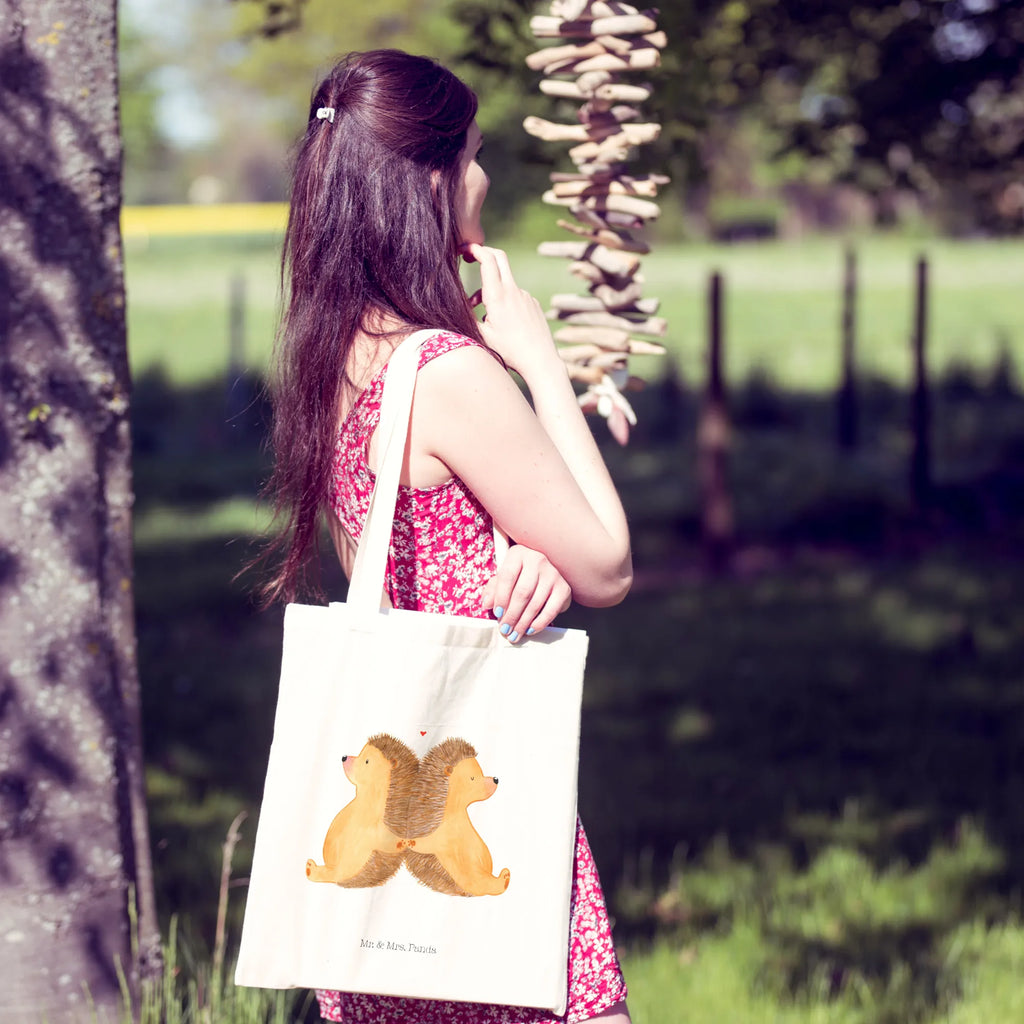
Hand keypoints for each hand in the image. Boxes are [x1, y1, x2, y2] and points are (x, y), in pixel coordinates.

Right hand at [464, 243, 561, 379]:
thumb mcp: (482, 335)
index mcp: (498, 296)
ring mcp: (525, 296)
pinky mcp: (533, 303)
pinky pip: (515, 295)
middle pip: (499, 257)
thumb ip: (468, 317)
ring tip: (483, 313)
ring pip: (504, 282)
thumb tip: (456, 307)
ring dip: (491, 289)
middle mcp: (513, 291)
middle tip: (471, 257)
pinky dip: (504, 301)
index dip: (475, 249)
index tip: (464, 249)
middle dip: (484, 253)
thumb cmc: (510, 351)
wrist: (540, 360)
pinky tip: (504, 322)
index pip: (488, 260)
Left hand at [481, 544, 571, 642]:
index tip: (497, 614)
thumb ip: (493, 589)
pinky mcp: (563, 588)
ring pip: (535, 603)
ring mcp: (553, 574)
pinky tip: (530, 630)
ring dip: (523, 623)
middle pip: (522, 592)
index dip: (500, 597)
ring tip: (515, 634)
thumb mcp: (503, 578)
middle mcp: (537, 560)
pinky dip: (539, 623)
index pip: (507, 576)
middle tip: (505, 629)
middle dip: (512, 615)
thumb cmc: (520, 576)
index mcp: (518, 554)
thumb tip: (487, 604)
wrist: (545, 574)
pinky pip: (551, 610)